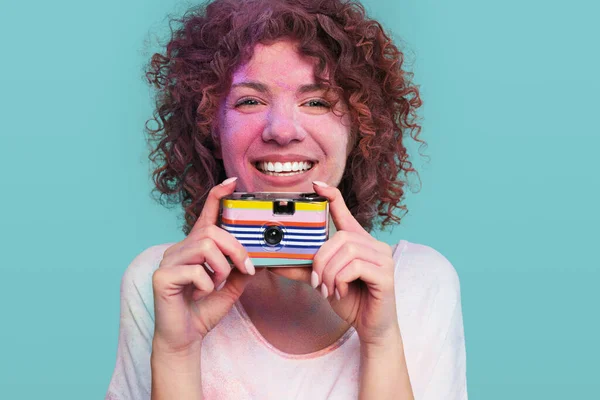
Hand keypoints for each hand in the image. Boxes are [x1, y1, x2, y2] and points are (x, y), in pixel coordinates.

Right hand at [151, 177, 255, 354]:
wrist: (185, 339)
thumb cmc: (204, 310)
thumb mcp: (230, 287)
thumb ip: (240, 268)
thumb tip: (258, 254)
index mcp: (195, 248)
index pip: (205, 216)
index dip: (217, 197)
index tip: (231, 183)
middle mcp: (179, 249)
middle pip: (211, 232)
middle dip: (235, 248)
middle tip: (246, 268)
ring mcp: (168, 261)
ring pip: (204, 246)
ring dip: (221, 267)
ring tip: (219, 284)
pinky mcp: (161, 277)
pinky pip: (194, 270)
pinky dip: (207, 284)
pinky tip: (203, 294)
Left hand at [310, 181, 399, 345]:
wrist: (371, 327)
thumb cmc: (350, 300)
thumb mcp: (323, 281)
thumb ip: (303, 269)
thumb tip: (274, 262)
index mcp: (358, 242)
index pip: (345, 212)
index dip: (332, 197)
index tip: (317, 185)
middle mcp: (374, 245)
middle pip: (340, 237)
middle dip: (321, 260)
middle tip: (317, 281)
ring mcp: (383, 258)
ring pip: (346, 252)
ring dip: (329, 273)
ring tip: (328, 290)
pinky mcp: (386, 275)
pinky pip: (355, 267)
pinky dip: (340, 280)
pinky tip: (340, 292)